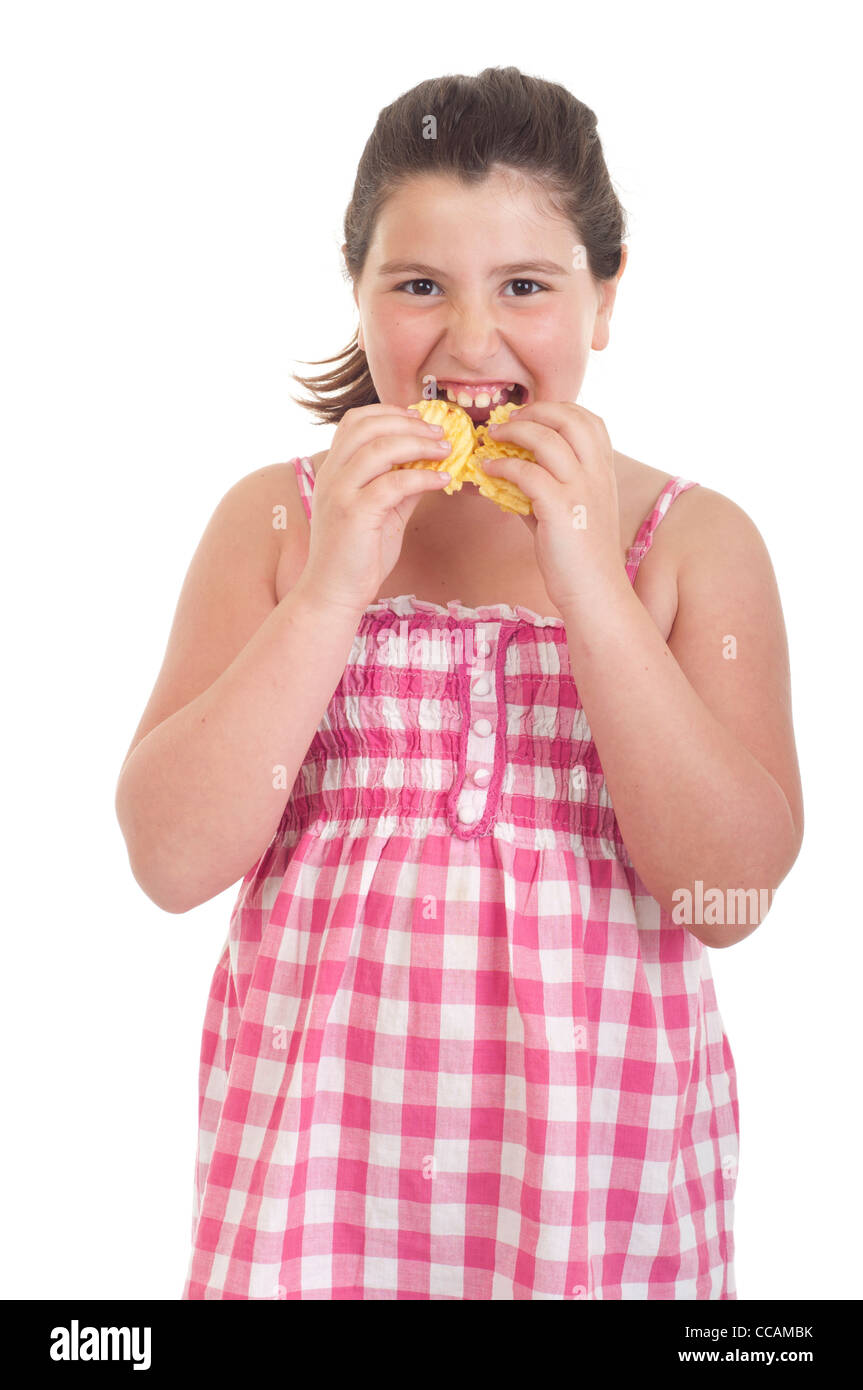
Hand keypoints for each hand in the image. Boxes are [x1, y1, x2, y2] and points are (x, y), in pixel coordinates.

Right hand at [297, 404, 452, 614]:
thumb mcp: (383, 512)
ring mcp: (340, 492)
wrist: (333, 593)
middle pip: (368, 426)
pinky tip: (442, 481)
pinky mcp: (353, 513)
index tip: (420, 419)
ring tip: (446, 450)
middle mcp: (332, 474)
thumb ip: (400, 485)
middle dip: (409, 424)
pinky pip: (394, 483)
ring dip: (419, 444)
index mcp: (334, 470)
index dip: (390, 413)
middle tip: (441, 433)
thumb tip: (430, 462)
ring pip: (381, 448)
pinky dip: (423, 477)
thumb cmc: (358, 556)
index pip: (355, 421)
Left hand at [482, 401, 626, 610]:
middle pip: (569, 418)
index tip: (530, 416)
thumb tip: (508, 473)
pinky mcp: (560, 508)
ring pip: (547, 438)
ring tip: (492, 439)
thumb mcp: (571, 511)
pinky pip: (526, 472)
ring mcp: (581, 489)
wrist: (593, 591)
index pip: (588, 420)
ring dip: (514, 433)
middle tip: (507, 422)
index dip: (556, 410)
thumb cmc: (579, 556)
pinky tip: (488, 471)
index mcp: (604, 471)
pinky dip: (503, 466)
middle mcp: (597, 474)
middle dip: (534, 411)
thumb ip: (546, 487)